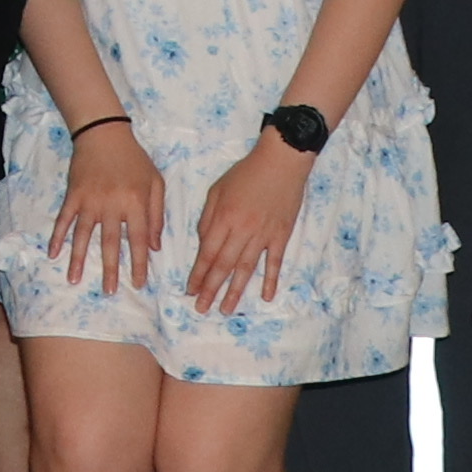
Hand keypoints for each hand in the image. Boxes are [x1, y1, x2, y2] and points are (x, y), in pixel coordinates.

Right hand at [53, 122, 165, 284]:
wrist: (104, 133)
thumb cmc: (134, 159)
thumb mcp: (155, 182)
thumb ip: (157, 213)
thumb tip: (155, 246)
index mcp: (136, 202)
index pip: (139, 239)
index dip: (140, 263)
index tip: (139, 283)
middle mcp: (112, 205)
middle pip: (111, 243)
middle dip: (111, 269)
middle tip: (110, 292)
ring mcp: (90, 201)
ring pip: (84, 236)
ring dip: (79, 259)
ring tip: (75, 280)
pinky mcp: (73, 195)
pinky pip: (64, 220)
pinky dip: (57, 237)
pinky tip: (52, 254)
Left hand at [185, 134, 310, 312]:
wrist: (281, 162)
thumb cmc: (245, 173)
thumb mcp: (217, 190)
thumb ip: (208, 218)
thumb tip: (204, 244)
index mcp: (222, 218)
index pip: (207, 253)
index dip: (197, 274)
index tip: (190, 291)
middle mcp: (241, 230)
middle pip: (223, 266)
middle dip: (210, 289)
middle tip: (201, 309)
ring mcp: (263, 235)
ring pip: (246, 268)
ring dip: (235, 291)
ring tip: (226, 310)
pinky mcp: (282, 235)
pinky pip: (275, 262)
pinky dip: (271, 280)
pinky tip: (266, 296)